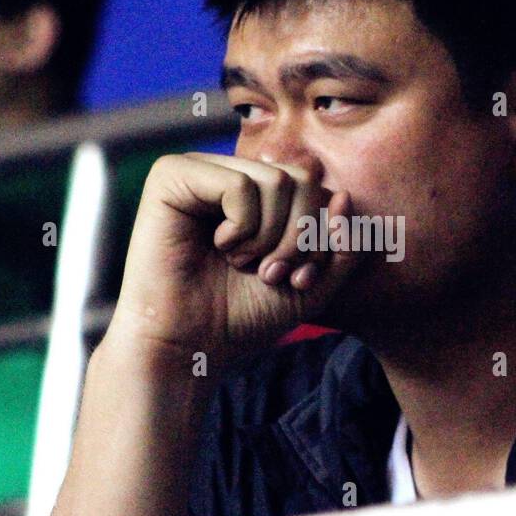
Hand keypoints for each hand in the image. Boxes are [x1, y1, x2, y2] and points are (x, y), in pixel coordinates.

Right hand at [108, 152, 361, 367]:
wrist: (188, 345)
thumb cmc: (242, 316)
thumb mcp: (312, 286)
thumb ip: (341, 247)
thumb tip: (343, 195)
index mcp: (257, 192)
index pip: (316, 187)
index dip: (319, 236)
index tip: (297, 280)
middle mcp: (229, 172)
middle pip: (302, 178)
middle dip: (299, 236)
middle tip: (270, 274)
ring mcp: (200, 170)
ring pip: (277, 180)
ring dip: (269, 237)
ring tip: (242, 263)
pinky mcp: (172, 176)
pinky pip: (239, 185)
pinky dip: (241, 228)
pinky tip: (219, 247)